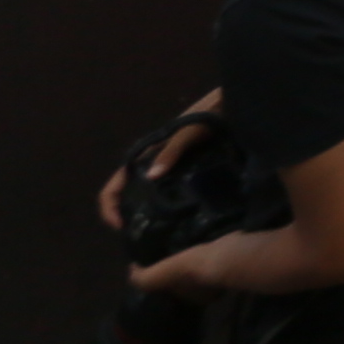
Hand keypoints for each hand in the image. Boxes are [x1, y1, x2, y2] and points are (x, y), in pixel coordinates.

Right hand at [100, 91, 218, 232]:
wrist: (233, 106)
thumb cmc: (208, 116)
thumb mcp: (189, 132)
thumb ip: (172, 150)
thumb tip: (152, 176)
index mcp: (147, 157)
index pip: (116, 183)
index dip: (110, 205)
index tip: (120, 225)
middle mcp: (155, 167)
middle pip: (130, 195)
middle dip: (129, 217)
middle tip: (143, 237)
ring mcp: (171, 172)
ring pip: (151, 198)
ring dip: (150, 216)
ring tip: (161, 234)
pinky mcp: (189, 174)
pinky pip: (173, 195)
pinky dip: (171, 210)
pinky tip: (183, 221)